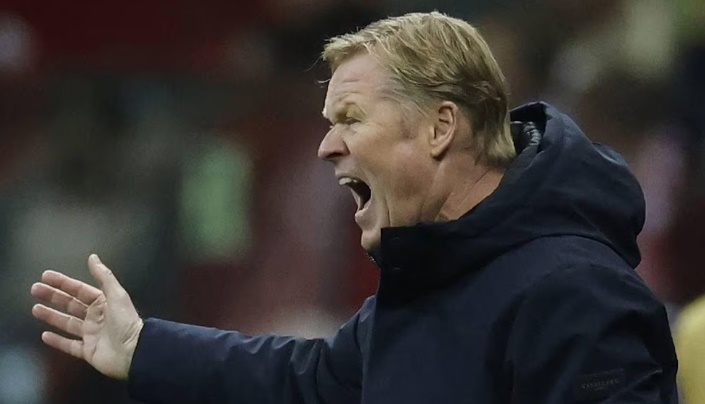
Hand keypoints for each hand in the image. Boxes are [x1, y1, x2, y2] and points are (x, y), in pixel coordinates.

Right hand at [31, 254, 143, 379]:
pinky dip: (57, 341)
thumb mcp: (116, 295)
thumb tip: (92, 257)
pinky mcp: (88, 351)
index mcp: (103, 303)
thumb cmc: (125, 321)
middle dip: (53, 297)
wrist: (134, 351)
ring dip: (51, 316)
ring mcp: (91, 335)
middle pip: (70, 305)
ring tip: (35, 309)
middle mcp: (96, 318)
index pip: (79, 290)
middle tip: (35, 289)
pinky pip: (70, 345)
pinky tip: (45, 335)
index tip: (45, 276)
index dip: (63, 283)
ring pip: (67, 324)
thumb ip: (104, 276)